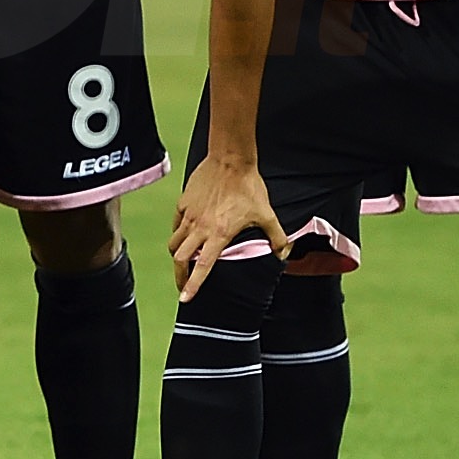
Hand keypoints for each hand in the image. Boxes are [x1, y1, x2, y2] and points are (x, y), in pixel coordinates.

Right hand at [167, 155, 289, 301]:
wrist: (230, 160)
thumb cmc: (248, 187)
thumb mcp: (266, 214)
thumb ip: (277, 237)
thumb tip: (284, 254)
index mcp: (218, 234)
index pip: (202, 266)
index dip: (193, 284)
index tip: (185, 298)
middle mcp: (199, 227)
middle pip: (180, 258)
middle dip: (179, 275)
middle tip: (182, 285)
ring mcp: (189, 215)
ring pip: (174, 242)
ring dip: (177, 255)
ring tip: (183, 261)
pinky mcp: (183, 203)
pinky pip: (176, 224)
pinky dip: (177, 233)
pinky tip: (185, 234)